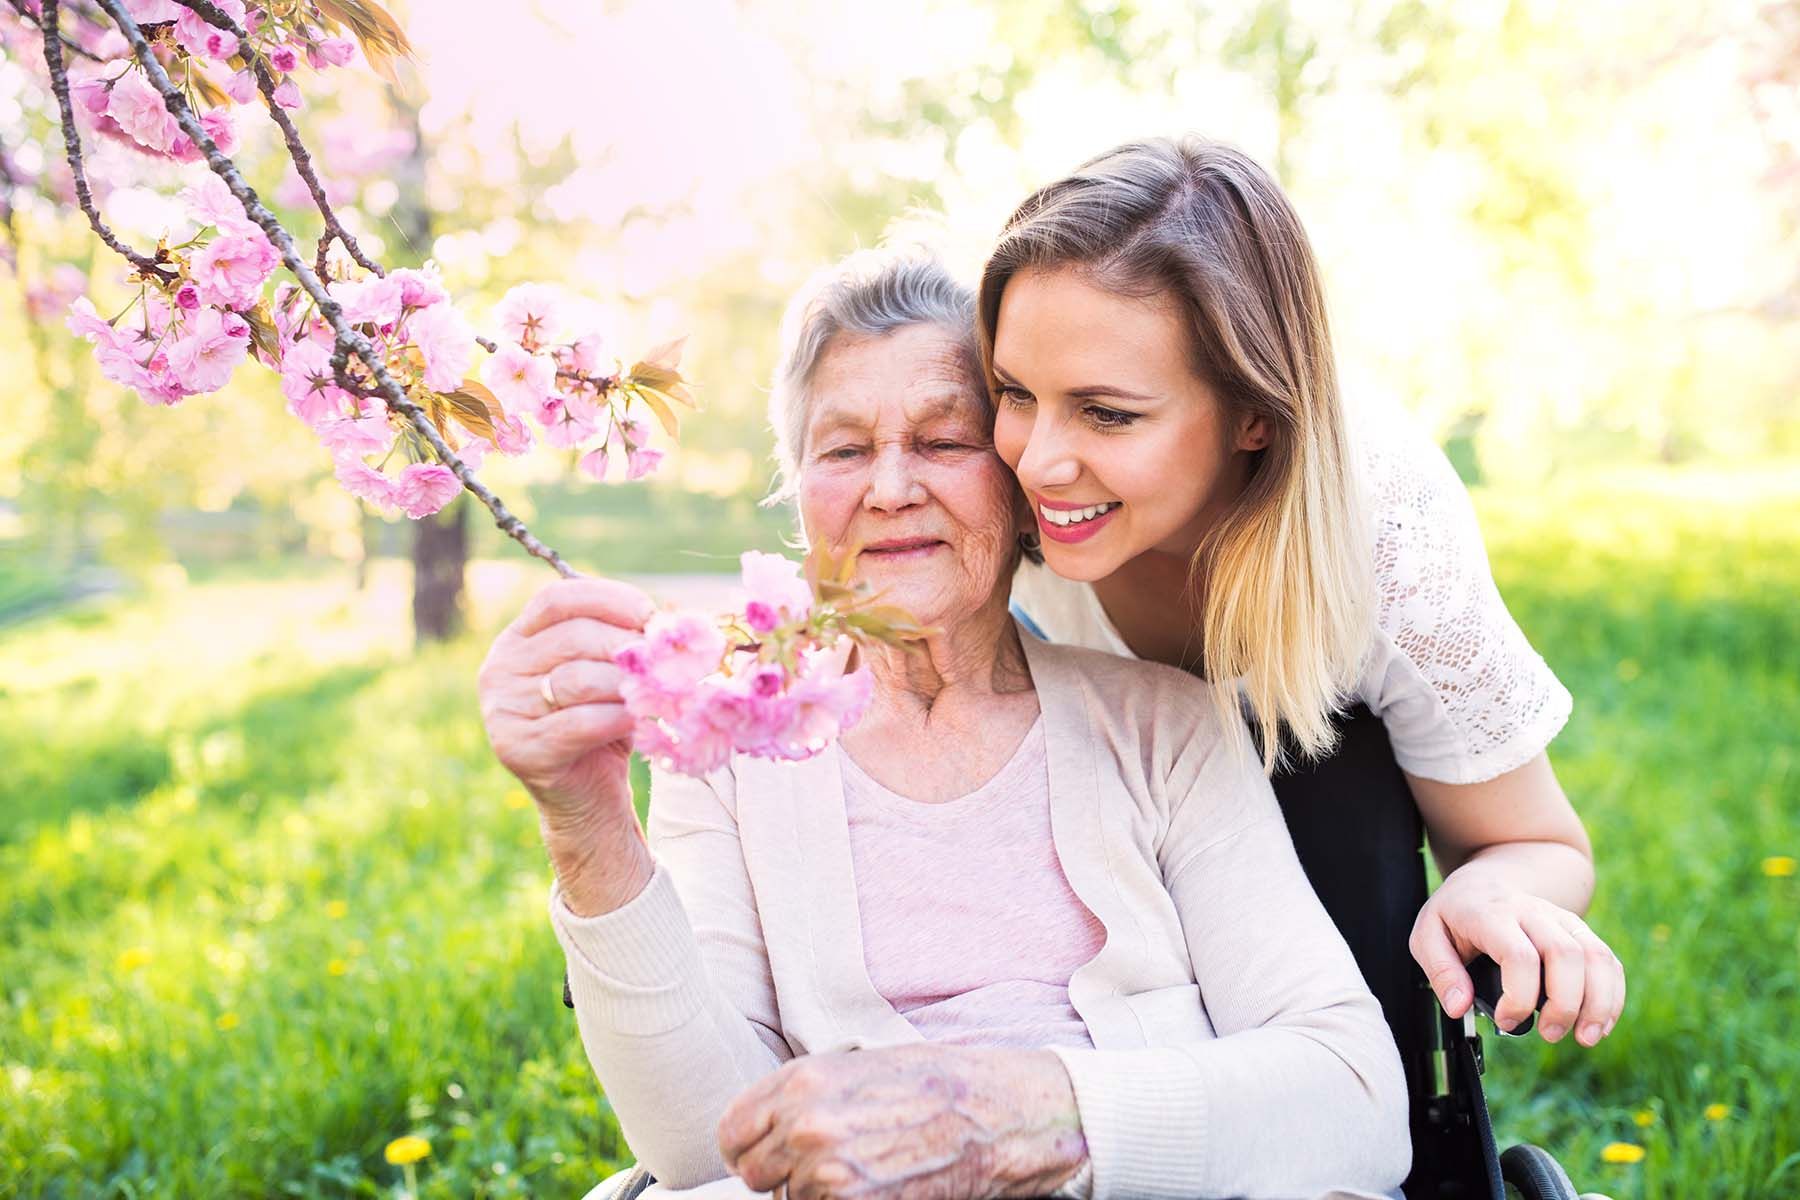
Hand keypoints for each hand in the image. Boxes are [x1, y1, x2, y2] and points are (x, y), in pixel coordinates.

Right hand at [476, 575, 653, 834]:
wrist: (590, 799)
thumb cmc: (604, 726)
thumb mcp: (611, 673)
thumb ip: (626, 640)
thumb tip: (667, 618)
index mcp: (517, 639)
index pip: (556, 599)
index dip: (607, 599)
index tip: (649, 614)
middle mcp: (499, 669)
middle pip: (573, 636)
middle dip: (628, 648)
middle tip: (666, 664)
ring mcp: (502, 709)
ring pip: (578, 678)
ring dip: (627, 685)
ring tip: (657, 696)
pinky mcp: (517, 748)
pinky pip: (579, 722)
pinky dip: (618, 719)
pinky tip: (639, 723)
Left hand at [717, 1045, 1085, 1199]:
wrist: (993, 1114)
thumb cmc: (934, 1083)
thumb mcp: (859, 1066)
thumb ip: (805, 1095)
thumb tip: (771, 1128)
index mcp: (801, 1082)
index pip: (732, 1131)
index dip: (746, 1146)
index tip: (762, 1153)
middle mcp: (806, 1125)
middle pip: (754, 1172)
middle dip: (779, 1172)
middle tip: (819, 1164)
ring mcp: (828, 1172)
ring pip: (789, 1199)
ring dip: (815, 1191)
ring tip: (861, 1167)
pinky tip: (875, 1184)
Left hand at [1410, 865, 1624, 1046]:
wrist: (1487, 880)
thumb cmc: (1456, 913)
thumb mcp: (1428, 935)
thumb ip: (1440, 971)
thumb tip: (1458, 1008)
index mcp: (1492, 914)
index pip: (1519, 955)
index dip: (1519, 997)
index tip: (1505, 1021)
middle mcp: (1533, 913)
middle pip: (1565, 956)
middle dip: (1565, 1004)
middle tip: (1548, 1034)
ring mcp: (1562, 920)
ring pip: (1595, 956)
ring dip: (1598, 1003)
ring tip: (1584, 1037)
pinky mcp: (1580, 931)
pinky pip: (1608, 961)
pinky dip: (1611, 995)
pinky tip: (1600, 1023)